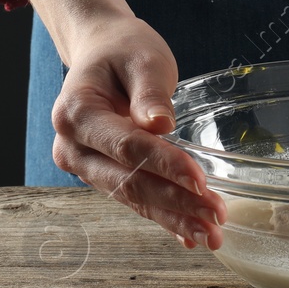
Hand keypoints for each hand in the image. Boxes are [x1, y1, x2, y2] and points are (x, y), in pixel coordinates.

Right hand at [50, 15, 226, 248]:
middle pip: (129, 181)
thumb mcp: (142, 58)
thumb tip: (160, 125)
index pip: (126, 147)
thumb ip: (150, 92)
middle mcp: (72, 147)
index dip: (164, 165)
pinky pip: (133, 199)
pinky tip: (188, 237)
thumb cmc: (122, 50)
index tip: (200, 180)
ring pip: (132, 197)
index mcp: (76, 113)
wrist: (101, 52)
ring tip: (211, 235)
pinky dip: (163, 218)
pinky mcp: (101, 175)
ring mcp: (84, 166)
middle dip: (176, 202)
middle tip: (216, 218)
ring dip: (174, 218)